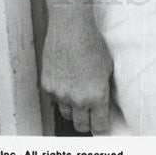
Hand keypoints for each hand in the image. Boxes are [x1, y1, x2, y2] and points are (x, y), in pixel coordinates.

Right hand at [42, 7, 113, 133]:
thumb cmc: (92, 44)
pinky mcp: (48, 87)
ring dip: (73, 109)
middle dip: (87, 122)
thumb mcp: (107, 69)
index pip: (99, 126)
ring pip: (66, 114)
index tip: (102, 124)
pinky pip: (55, 99)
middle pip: (81, 126)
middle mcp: (77, 99)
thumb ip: (105, 91)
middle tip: (90, 114)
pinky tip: (67, 79)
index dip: (102, 126)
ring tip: (78, 93)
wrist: (71, 28)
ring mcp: (60, 94)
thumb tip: (104, 106)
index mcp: (96, 96)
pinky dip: (61, 95)